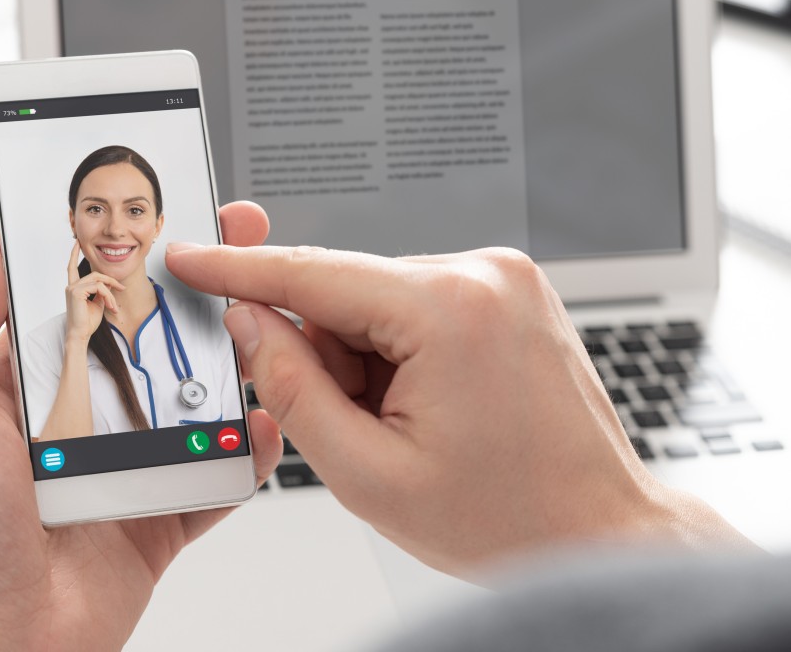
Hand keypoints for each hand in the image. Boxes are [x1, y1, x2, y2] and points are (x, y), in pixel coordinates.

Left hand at [0, 202, 280, 650]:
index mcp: (32, 386)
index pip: (87, 305)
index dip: (127, 265)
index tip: (169, 226)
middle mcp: (84, 419)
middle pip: (154, 349)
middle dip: (199, 307)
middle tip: (240, 269)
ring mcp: (129, 466)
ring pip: (195, 407)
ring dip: (232, 376)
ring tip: (262, 343)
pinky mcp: (161, 512)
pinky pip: (217, 478)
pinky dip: (245, 458)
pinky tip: (260, 432)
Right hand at [64, 240, 124, 344]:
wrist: (81, 335)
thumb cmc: (87, 322)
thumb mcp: (97, 304)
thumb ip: (100, 292)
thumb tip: (108, 284)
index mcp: (74, 287)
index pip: (72, 267)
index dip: (74, 254)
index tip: (77, 243)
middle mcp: (71, 286)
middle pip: (96, 275)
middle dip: (111, 280)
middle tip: (122, 288)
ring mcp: (72, 288)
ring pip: (99, 282)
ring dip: (110, 293)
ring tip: (114, 307)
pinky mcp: (76, 292)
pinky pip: (98, 288)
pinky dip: (107, 296)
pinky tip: (110, 306)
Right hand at [167, 243, 755, 582]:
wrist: (599, 531)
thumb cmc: (509, 516)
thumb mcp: (369, 474)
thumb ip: (293, 390)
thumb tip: (251, 324)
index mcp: (450, 311)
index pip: (313, 274)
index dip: (238, 270)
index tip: (192, 258)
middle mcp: (484, 275)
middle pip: (346, 294)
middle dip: (327, 356)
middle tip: (359, 426)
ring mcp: (503, 279)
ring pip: (378, 302)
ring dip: (366, 361)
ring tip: (410, 426)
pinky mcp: (508, 292)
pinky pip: (416, 305)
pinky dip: (397, 352)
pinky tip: (427, 405)